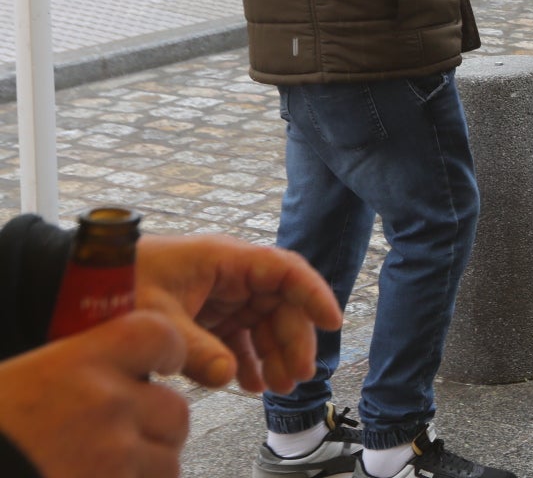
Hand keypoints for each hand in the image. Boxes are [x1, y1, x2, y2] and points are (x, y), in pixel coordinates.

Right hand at [0, 311, 190, 477]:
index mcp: (79, 362)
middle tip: (124, 435)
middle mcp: (105, 404)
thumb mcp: (20, 381)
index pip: (156, 335)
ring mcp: (112, 456)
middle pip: (174, 408)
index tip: (162, 364)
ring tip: (105, 467)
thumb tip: (115, 372)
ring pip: (167, 458)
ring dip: (146, 466)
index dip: (166, 350)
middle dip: (155, 425)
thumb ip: (75, 371)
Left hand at [135, 232, 341, 393]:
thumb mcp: (156, 317)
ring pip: (265, 324)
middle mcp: (230, 275)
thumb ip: (194, 348)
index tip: (333, 322)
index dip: (313, 294)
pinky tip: (250, 385)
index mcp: (225, 260)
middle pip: (280, 304)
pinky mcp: (208, 317)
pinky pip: (240, 338)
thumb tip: (229, 376)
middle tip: (296, 377)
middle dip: (293, 340)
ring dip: (275, 355)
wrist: (84, 286)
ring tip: (277, 388)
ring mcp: (221, 296)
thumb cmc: (119, 284)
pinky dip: (248, 361)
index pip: (284, 271)